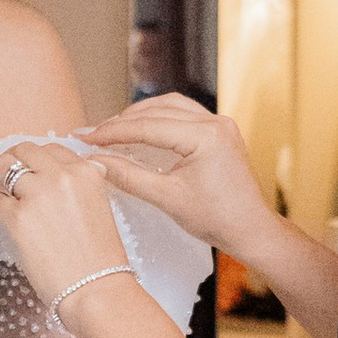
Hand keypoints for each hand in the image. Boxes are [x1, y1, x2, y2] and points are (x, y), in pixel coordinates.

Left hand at [0, 138, 130, 306]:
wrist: (96, 287)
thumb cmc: (100, 258)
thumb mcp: (99, 207)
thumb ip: (81, 188)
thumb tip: (63, 181)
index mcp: (86, 172)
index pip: (53, 149)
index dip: (34, 155)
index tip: (24, 163)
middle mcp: (62, 176)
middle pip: (25, 150)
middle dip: (9, 156)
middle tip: (0, 168)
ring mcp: (38, 195)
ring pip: (4, 165)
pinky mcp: (18, 218)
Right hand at [74, 97, 275, 261]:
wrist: (251, 230)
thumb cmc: (218, 219)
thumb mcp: (167, 199)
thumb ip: (129, 176)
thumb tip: (95, 163)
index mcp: (205, 136)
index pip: (147, 127)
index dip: (111, 132)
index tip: (85, 138)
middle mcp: (215, 122)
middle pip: (156, 111)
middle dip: (121, 122)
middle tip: (92, 134)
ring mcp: (220, 124)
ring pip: (169, 107)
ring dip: (139, 116)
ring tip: (112, 130)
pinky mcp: (220, 132)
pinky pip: (183, 115)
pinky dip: (158, 119)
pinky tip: (141, 130)